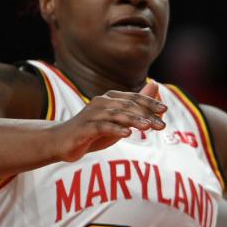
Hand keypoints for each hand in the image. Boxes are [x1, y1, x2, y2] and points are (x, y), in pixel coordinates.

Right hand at [51, 82, 166, 161]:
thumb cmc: (94, 129)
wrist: (62, 141)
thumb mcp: (119, 118)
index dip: (150, 103)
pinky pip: (101, 127)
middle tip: (162, 125)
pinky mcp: (84, 128)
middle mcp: (101, 103)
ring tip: (148, 127)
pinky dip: (115, 129)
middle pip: (128, 106)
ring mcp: (91, 115)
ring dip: (133, 120)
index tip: (165, 110)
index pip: (134, 98)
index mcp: (110, 98)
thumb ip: (137, 104)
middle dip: (147, 115)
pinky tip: (127, 134)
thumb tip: (156, 85)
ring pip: (116, 115)